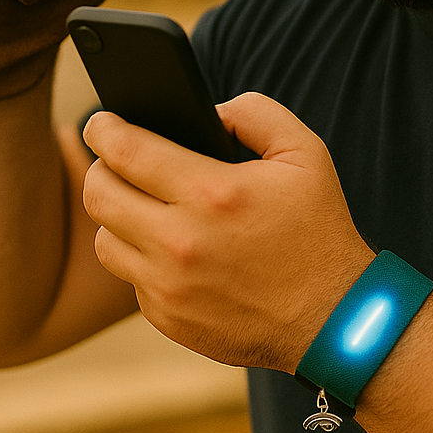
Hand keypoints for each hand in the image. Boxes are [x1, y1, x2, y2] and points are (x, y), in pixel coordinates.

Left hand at [81, 93, 374, 371]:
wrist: (333, 319)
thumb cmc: (318, 231)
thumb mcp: (305, 154)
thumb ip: (255, 114)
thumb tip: (210, 112)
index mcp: (211, 193)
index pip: (125, 150)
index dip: (103, 129)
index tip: (101, 122)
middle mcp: (180, 242)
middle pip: (99, 194)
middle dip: (100, 168)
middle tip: (115, 161)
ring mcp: (169, 286)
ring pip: (104, 240)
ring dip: (118, 218)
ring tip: (144, 207)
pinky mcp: (168, 318)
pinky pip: (132, 280)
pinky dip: (145, 262)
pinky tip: (175, 253)